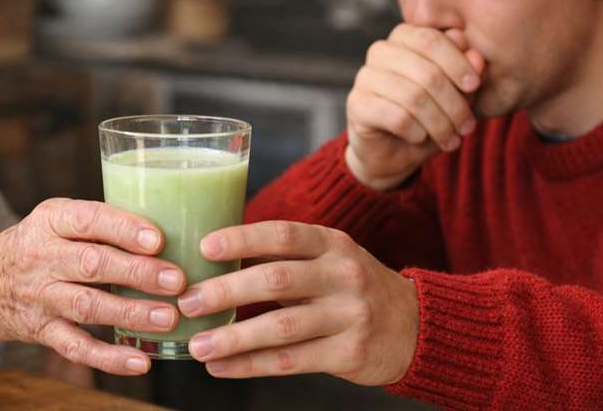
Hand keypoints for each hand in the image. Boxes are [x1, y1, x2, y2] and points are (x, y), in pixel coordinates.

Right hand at [0, 198, 186, 374]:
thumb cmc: (40, 244)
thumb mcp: (58, 219)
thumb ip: (101, 222)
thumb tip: (169, 228)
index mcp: (50, 220)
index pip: (88, 220)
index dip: (123, 229)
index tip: (157, 239)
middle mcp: (41, 258)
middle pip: (92, 265)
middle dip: (137, 272)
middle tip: (176, 280)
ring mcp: (41, 297)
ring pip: (88, 307)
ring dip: (131, 314)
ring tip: (168, 317)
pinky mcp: (42, 331)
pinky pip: (77, 348)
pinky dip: (109, 358)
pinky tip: (140, 361)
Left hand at [176, 221, 418, 385]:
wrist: (415, 326)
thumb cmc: (353, 287)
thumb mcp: (329, 258)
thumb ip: (283, 255)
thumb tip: (213, 254)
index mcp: (332, 244)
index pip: (284, 234)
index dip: (243, 239)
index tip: (205, 247)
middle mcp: (343, 275)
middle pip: (277, 280)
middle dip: (226, 291)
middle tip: (188, 302)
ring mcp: (349, 316)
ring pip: (281, 327)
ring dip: (233, 338)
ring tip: (198, 346)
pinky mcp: (350, 353)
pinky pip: (292, 361)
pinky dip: (252, 365)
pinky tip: (222, 367)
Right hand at [346, 25, 485, 189]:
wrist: (392, 152)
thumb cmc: (427, 117)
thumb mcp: (456, 95)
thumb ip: (468, 73)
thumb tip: (477, 57)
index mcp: (403, 38)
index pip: (431, 40)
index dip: (457, 62)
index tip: (475, 86)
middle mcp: (380, 52)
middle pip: (427, 71)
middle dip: (454, 103)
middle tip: (467, 127)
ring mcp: (364, 77)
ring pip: (414, 97)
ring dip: (439, 123)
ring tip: (450, 139)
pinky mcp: (357, 105)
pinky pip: (398, 117)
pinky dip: (417, 132)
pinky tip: (420, 138)